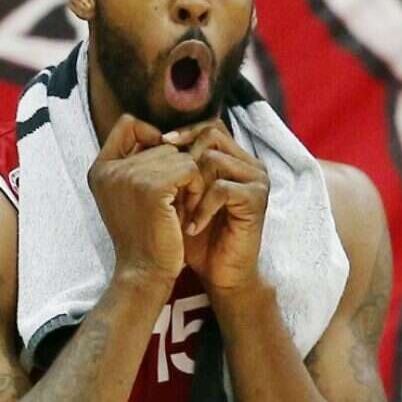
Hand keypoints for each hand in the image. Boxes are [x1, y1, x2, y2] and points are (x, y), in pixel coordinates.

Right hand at [88, 115, 203, 285]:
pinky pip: (190, 168)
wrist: (144, 274)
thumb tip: (170, 136)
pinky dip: (197, 188)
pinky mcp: (153, 187)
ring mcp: (129, 176)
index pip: (128, 124)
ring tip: (180, 207)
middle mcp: (109, 169)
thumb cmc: (145, 238)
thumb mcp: (131, 197)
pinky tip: (189, 210)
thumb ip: (138, 165)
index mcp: (99, 169)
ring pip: (179, 155)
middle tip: (175, 202)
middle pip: (161, 142)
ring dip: (189, 180)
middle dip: (176, 169)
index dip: (152, 137)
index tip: (163, 169)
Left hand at [163, 120, 269, 292]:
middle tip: (168, 191)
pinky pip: (221, 188)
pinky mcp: (256, 198)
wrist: (221, 274)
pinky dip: (202, 208)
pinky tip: (192, 228)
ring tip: (180, 213)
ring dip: (191, 187)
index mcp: (233, 158)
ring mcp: (256, 179)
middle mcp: (249, 163)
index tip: (156, 150)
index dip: (182, 135)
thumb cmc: (198, 238)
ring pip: (213, 160)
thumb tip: (144, 139)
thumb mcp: (179, 198)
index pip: (209, 127)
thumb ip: (171, 170)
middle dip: (183, 161)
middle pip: (212, 135)